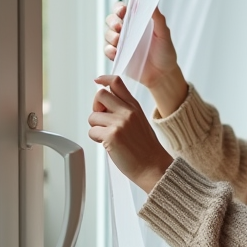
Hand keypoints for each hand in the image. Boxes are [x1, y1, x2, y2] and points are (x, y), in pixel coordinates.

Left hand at [87, 75, 173, 193]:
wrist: (153, 167)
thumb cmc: (146, 149)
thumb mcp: (140, 122)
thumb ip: (126, 110)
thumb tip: (106, 105)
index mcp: (134, 107)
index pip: (117, 83)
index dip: (104, 79)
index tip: (98, 81)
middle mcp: (127, 112)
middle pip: (100, 95)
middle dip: (96, 107)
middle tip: (102, 119)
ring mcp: (119, 123)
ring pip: (93, 116)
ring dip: (96, 127)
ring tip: (109, 137)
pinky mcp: (111, 136)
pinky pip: (92, 131)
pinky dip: (97, 139)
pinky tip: (109, 145)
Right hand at [104, 2, 187, 114]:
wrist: (163, 75)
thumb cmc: (165, 53)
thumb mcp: (164, 34)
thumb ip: (157, 18)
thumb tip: (151, 2)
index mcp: (137, 22)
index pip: (123, 10)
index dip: (119, 8)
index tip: (123, 11)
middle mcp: (127, 31)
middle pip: (111, 20)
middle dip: (112, 21)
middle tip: (119, 27)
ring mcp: (122, 44)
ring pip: (108, 34)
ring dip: (111, 36)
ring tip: (119, 41)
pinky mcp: (118, 56)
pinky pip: (108, 50)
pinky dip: (109, 50)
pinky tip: (116, 52)